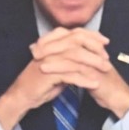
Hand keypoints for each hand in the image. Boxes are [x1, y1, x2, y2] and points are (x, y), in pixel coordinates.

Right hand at [0, 27, 128, 129]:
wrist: (21, 96)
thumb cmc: (38, 83)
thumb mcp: (56, 68)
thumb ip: (68, 61)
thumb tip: (86, 58)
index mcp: (50, 44)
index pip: (74, 33)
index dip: (91, 35)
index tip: (105, 41)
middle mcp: (49, 49)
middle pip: (76, 40)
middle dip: (94, 47)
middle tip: (106, 56)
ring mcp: (48, 60)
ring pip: (76, 56)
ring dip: (93, 63)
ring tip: (105, 70)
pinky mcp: (48, 74)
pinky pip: (70, 75)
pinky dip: (84, 79)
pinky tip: (94, 84)